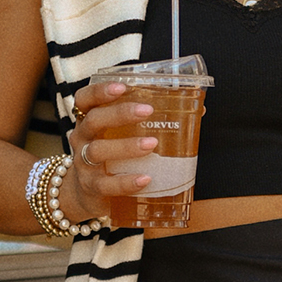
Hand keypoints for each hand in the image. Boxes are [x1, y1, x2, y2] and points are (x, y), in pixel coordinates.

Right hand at [64, 79, 156, 219]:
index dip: (100, 91)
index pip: (85, 99)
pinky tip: (145, 178)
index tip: (121, 87)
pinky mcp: (91, 187)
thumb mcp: (118, 135)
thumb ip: (147, 122)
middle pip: (94, 120)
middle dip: (120, 113)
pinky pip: (106, 184)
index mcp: (89, 120)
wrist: (86, 194)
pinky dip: (126, 182)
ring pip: (99, 151)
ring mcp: (83, 164)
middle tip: (147, 111)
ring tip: (151, 144)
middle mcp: (82, 139)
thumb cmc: (111, 157)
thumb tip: (199, 110)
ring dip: (126, 146)